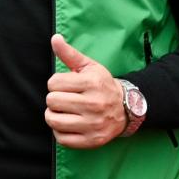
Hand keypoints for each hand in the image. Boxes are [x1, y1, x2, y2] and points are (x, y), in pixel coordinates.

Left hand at [45, 34, 127, 148]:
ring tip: (64, 111)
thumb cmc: (102, 85)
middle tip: (66, 99)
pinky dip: (60, 132)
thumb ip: (69, 53)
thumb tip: (55, 38)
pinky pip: (61, 139)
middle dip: (55, 99)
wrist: (127, 108)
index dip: (56, 83)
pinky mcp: (92, 140)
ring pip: (53, 120)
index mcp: (91, 83)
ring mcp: (93, 124)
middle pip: (51, 101)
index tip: (66, 86)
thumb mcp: (89, 67)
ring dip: (54, 115)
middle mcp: (93, 104)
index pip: (53, 83)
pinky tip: (69, 124)